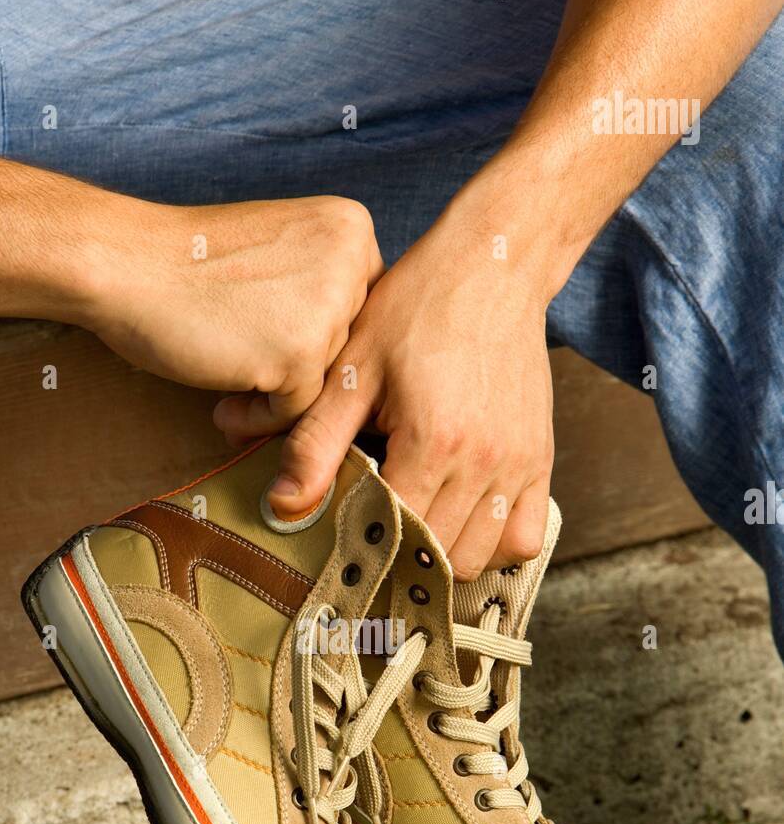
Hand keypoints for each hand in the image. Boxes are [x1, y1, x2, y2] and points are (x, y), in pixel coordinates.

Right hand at [89, 195, 382, 425]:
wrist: (126, 265)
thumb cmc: (188, 264)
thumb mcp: (279, 252)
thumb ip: (322, 287)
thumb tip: (354, 359)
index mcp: (351, 228)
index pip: (364, 310)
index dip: (322, 338)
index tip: (276, 344)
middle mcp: (351, 263)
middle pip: (349, 348)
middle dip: (301, 372)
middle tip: (251, 374)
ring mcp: (328, 309)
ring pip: (325, 383)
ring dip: (279, 397)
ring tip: (230, 388)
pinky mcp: (299, 356)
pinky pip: (296, 412)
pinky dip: (260, 418)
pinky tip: (224, 404)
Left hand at [220, 184, 556, 576]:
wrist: (493, 265)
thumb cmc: (417, 308)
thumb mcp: (353, 370)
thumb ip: (315, 443)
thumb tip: (282, 504)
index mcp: (433, 443)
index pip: (395, 533)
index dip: (363, 542)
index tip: (344, 529)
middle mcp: (484, 462)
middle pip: (436, 557)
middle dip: (399, 552)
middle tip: (374, 527)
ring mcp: (519, 465)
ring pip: (479, 558)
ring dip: (443, 555)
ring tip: (415, 525)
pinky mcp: (541, 459)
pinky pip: (524, 537)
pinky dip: (493, 544)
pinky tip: (461, 519)